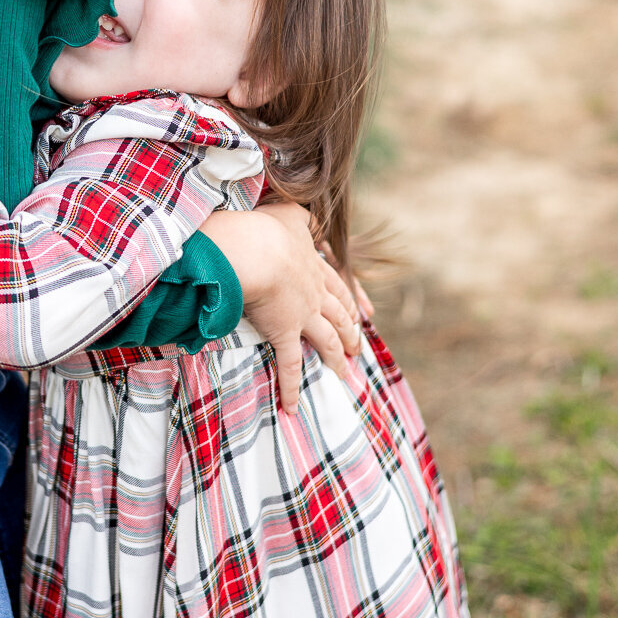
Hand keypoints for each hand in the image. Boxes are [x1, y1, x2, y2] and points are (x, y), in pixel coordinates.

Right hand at [200, 203, 360, 413]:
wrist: (255, 251)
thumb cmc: (267, 229)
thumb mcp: (288, 212)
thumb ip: (299, 215)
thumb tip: (305, 211)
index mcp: (314, 267)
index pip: (338, 286)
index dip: (351, 300)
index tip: (362, 311)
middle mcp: (315, 294)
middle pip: (340, 316)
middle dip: (351, 331)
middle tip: (359, 347)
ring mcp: (303, 316)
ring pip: (328, 341)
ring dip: (336, 358)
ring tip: (343, 374)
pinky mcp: (285, 333)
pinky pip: (290, 366)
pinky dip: (291, 388)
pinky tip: (293, 407)